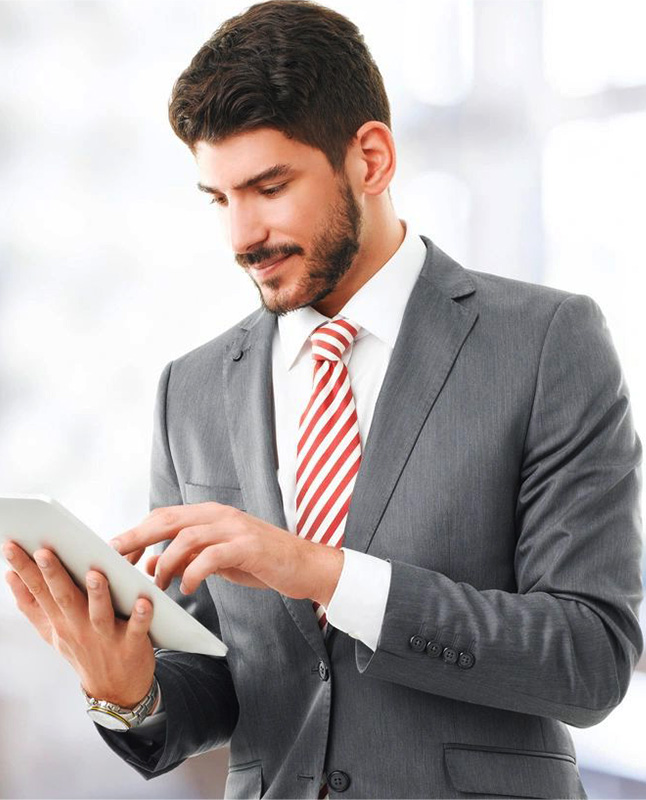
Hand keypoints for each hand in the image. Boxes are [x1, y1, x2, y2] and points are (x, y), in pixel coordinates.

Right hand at [2, 541, 155, 706]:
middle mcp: (79, 628)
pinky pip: (138, 629)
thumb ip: (31, 604)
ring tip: (94, 573)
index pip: (39, 591)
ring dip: (98, 593)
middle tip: (44, 551)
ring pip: (100, 613)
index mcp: (60, 621)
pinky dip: (141, 616)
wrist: (115, 691)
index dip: (24, 568)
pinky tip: (144, 602)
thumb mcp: (51, 632)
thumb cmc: (83, 650)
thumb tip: (9, 574)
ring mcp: (106, 637)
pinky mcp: (133, 645)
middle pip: (65, 598)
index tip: (11, 545)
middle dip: (54, 575)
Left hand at [110, 503, 343, 605]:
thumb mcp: (218, 558)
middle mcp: (219, 515)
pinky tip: (186, 588)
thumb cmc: (260, 562)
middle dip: (137, 539)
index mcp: (210, 514)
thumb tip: (151, 566)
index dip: (136, 532)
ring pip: (185, 537)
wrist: (304, 565)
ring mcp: (234, 528)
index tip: (115, 552)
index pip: (163, 516)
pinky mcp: (248, 547)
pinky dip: (192, 572)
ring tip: (158, 586)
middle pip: (167, 520)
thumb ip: (188, 557)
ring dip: (165, 563)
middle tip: (116, 560)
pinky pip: (211, 556)